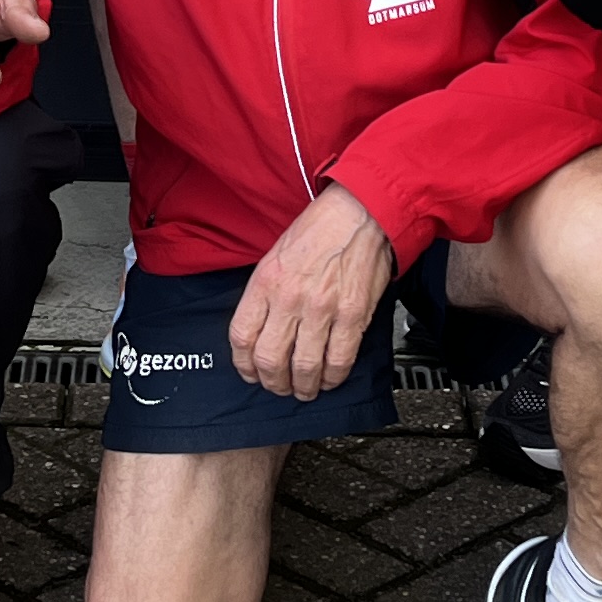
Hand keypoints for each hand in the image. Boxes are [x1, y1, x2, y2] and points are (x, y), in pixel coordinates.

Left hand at [227, 186, 397, 399]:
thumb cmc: (319, 230)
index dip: (243, 365)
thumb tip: (261, 330)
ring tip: (305, 389)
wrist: (360, 213)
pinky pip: (339, 360)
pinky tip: (330, 379)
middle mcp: (290, 298)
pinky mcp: (353, 315)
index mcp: (266, 282)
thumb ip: (265, 294)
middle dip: (272, 382)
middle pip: (270, 359)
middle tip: (278, 386)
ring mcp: (322, 309)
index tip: (249, 372)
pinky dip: (333, 377)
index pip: (242, 337)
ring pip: (305, 367)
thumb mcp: (275, 256)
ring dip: (303, 387)